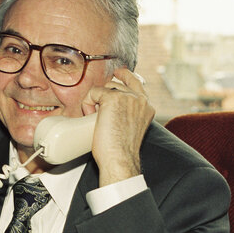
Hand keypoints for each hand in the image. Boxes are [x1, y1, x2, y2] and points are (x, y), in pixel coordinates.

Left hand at [81, 68, 154, 186]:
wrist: (119, 159)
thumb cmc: (120, 151)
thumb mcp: (129, 128)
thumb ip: (126, 114)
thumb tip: (107, 107)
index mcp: (147, 107)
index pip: (136, 83)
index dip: (125, 76)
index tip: (117, 73)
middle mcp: (140, 99)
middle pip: (116, 83)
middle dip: (102, 95)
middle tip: (95, 114)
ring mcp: (128, 97)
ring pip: (104, 87)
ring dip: (94, 102)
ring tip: (95, 120)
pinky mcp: (113, 97)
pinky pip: (93, 92)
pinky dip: (87, 104)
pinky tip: (90, 117)